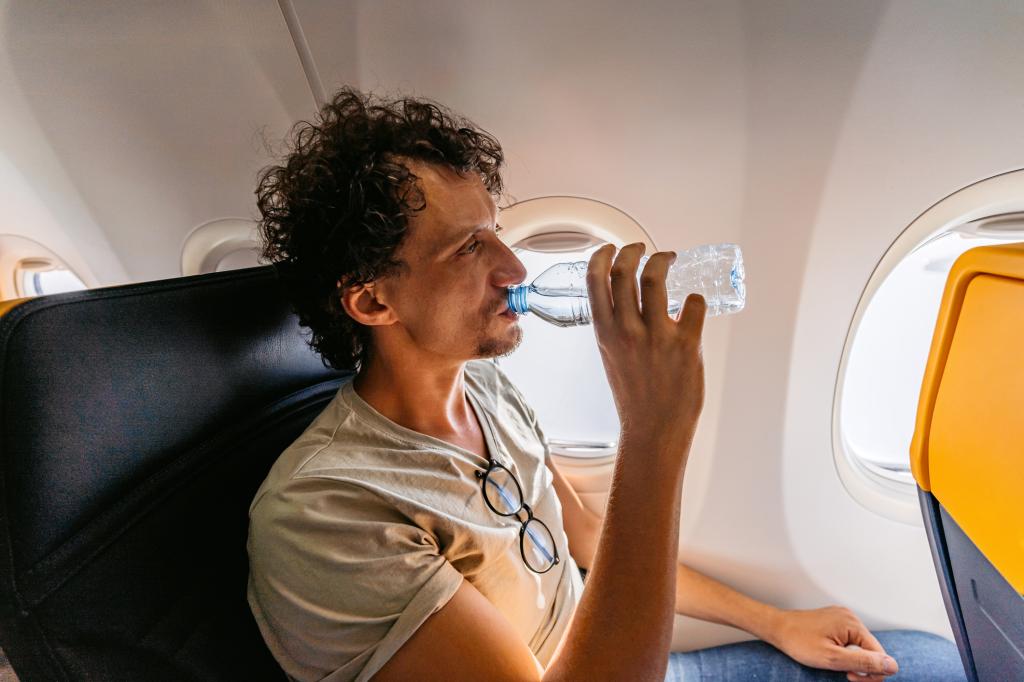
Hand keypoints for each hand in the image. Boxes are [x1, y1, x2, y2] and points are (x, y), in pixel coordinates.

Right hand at [586, 243, 705, 463]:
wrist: (653, 430)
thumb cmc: (634, 397)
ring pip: (656, 277)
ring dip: (663, 259)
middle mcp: (628, 330)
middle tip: (643, 249)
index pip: (595, 280)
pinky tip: (693, 305)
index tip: (611, 248)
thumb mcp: (612, 357)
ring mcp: (657, 336)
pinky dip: (695, 298)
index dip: (603, 256)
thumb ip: (616, 329)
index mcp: (605, 333)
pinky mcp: (687, 344)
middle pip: (625, 270)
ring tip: (669, 258)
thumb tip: (628, 304)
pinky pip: (694, 303)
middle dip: (634, 250)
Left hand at [766, 606, 898, 680]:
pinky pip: (849, 640)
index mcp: (852, 623)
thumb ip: (863, 662)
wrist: (776, 628)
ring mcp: (842, 617)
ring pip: (860, 646)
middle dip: (860, 666)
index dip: (870, 672)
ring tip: (833, 662)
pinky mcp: (835, 621)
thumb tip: (892, 666)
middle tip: (842, 674)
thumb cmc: (798, 641)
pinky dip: (844, 651)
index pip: (878, 654)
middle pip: (870, 650)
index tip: (851, 678)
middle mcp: (850, 617)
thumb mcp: (832, 658)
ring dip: (851, 660)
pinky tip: (831, 654)